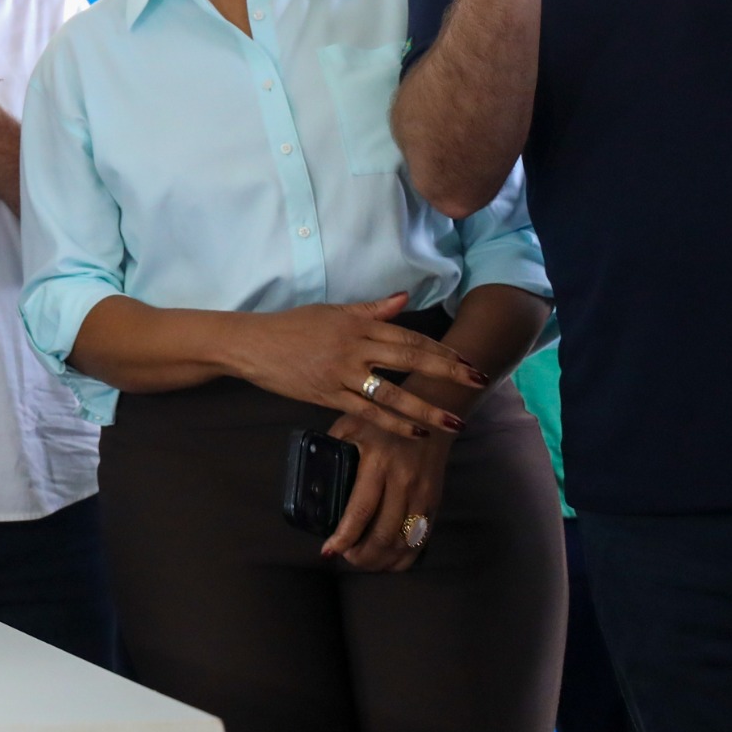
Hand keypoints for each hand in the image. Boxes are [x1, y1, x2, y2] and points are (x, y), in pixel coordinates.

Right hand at [237, 292, 484, 438]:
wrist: (253, 345)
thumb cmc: (292, 326)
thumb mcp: (332, 311)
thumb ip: (371, 310)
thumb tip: (404, 298)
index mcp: (358, 326)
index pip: (409, 337)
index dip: (441, 350)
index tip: (467, 361)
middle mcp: (354, 348)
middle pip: (409, 360)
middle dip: (447, 373)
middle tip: (477, 382)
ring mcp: (342, 374)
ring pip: (393, 392)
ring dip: (426, 408)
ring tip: (454, 421)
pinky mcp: (328, 396)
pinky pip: (367, 413)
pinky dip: (394, 424)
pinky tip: (416, 432)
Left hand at [321, 410, 449, 571]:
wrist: (431, 415)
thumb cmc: (384, 419)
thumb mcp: (352, 424)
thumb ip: (332, 445)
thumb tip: (313, 473)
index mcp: (377, 463)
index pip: (360, 510)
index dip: (344, 537)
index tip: (329, 552)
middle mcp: (402, 482)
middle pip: (383, 534)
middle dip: (362, 555)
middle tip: (346, 558)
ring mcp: (422, 494)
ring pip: (403, 541)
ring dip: (382, 560)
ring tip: (363, 561)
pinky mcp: (435, 501)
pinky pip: (422, 538)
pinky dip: (405, 556)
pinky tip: (389, 560)